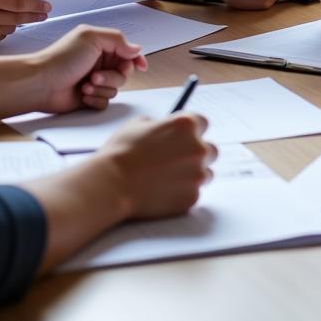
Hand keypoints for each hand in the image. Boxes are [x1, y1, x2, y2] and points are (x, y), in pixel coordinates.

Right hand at [0, 0, 50, 48]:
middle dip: (33, 16)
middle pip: (16, 19)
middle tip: (43, 15)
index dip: (34, 6)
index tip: (46, 7)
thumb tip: (22, 2)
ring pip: (8, 30)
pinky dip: (0, 31)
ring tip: (14, 18)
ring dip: (15, 24)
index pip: (17, 3)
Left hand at [28, 25, 148, 113]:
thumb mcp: (91, 37)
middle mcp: (99, 62)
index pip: (127, 52)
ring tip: (85, 85)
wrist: (40, 84)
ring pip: (116, 89)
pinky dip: (95, 100)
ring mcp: (94, 81)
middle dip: (112, 76)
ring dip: (102, 88)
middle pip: (124, 72)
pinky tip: (82, 95)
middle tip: (95, 75)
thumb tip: (136, 49)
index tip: (141, 66)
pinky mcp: (89, 98)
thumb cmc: (61, 59)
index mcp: (101, 46)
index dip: (136, 59)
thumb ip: (118, 40)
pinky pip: (105, 102)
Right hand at [99, 113, 216, 220]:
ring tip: (167, 179)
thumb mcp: (138, 124)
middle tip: (176, 161)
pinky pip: (193, 193)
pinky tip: (163, 193)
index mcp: (186, 125)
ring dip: (191, 175)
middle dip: (195, 154)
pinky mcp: (192, 197)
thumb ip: (160, 124)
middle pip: (209, 149)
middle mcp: (198, 148)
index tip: (182, 137)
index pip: (202, 122)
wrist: (112, 184)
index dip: (191, 130)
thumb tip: (165, 128)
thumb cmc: (121, 152)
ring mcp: (197, 174)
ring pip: (205, 173)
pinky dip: (182, 193)